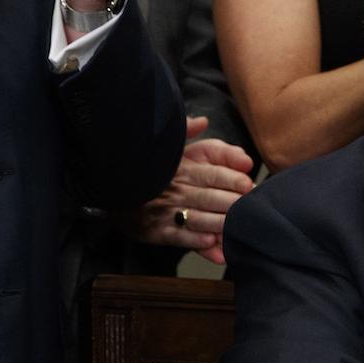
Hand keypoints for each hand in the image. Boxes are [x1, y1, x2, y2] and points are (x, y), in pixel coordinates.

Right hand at [126, 116, 256, 262]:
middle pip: (209, 197)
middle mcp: (174, 190)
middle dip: (232, 203)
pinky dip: (194, 240)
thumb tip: (203, 120)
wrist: (115, 188)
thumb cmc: (152, 168)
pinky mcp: (154, 231)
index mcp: (181, 168)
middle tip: (249, 208)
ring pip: (197, 218)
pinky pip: (177, 237)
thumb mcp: (168, 146)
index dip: (231, 178)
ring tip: (236, 227)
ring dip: (218, 224)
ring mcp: (164, 212)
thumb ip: (186, 132)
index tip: (247, 183)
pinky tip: (211, 241)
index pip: (211, 173)